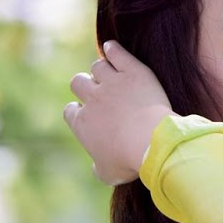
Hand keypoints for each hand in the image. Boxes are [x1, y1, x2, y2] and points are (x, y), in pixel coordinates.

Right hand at [64, 39, 172, 184]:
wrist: (151, 143)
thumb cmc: (129, 161)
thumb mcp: (108, 174)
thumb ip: (98, 168)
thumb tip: (97, 166)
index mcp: (82, 124)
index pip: (71, 111)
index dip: (78, 111)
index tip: (87, 114)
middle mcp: (92, 99)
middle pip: (78, 83)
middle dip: (85, 86)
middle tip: (98, 92)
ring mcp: (111, 83)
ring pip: (97, 67)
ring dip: (101, 70)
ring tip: (109, 74)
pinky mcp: (132, 71)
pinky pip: (116, 53)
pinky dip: (112, 49)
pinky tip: (112, 48)